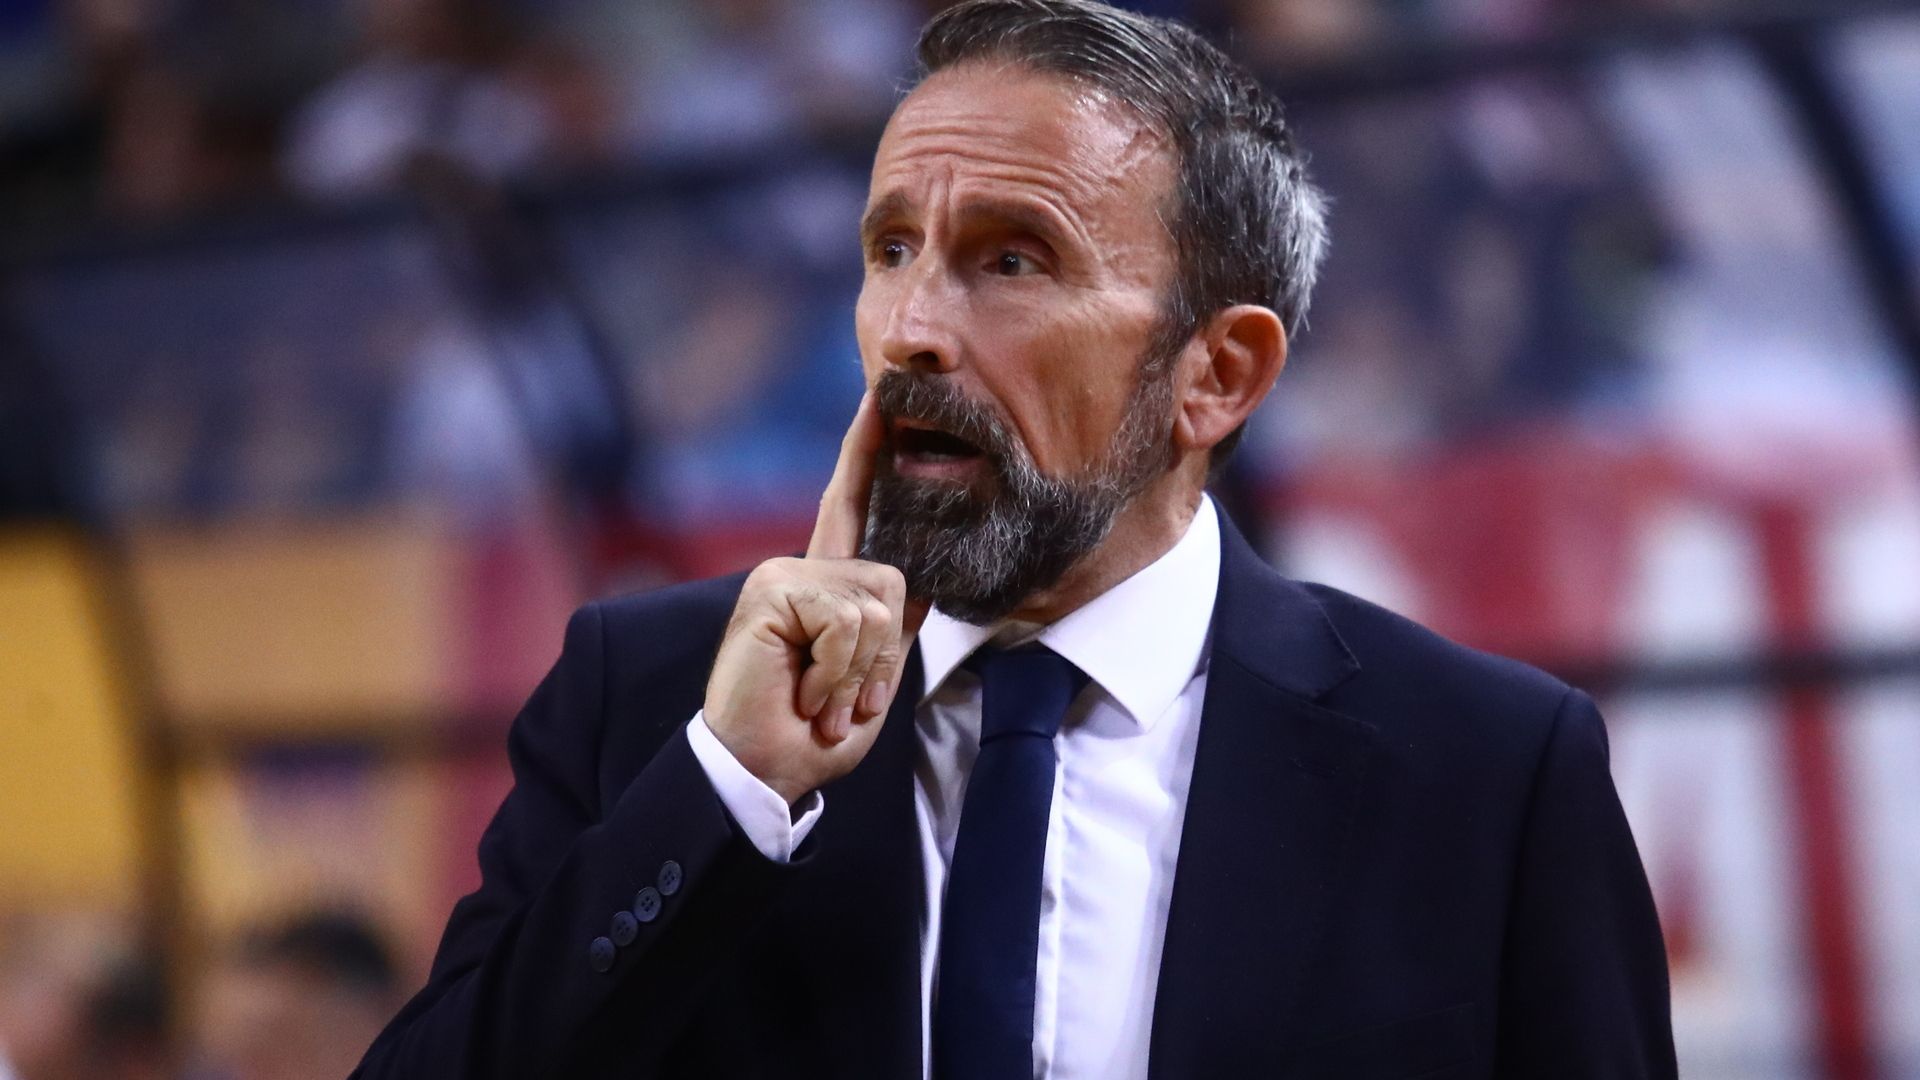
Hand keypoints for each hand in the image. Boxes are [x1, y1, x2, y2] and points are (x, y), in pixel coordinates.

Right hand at [702, 391, 929, 804]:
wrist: (765, 771)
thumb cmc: (812, 732)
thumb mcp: (868, 675)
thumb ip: (889, 626)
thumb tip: (924, 579)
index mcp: (826, 584)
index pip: (850, 504)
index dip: (866, 450)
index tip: (880, 396)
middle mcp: (802, 568)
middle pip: (895, 579)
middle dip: (885, 655)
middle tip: (843, 697)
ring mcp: (782, 575)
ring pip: (877, 602)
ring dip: (862, 669)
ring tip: (822, 696)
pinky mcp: (771, 590)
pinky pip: (848, 619)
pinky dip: (842, 669)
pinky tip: (807, 690)